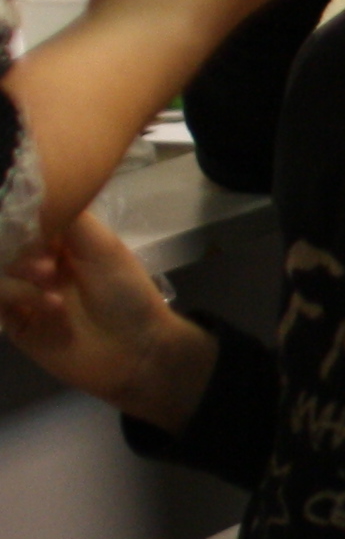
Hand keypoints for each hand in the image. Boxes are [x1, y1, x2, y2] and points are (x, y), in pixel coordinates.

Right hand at [0, 214, 212, 423]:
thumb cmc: (126, 293)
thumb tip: (35, 186)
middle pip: (1, 244)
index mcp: (58, 238)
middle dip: (17, 250)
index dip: (18, 216)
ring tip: (50, 287)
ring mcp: (21, 291)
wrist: (137, 352)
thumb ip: (69, 216)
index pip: (20, 216)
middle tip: (46, 265)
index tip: (25, 222)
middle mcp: (35, 261)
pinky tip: (46, 307)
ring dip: (17, 277)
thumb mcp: (103, 246)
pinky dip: (12, 297)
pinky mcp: (13, 321)